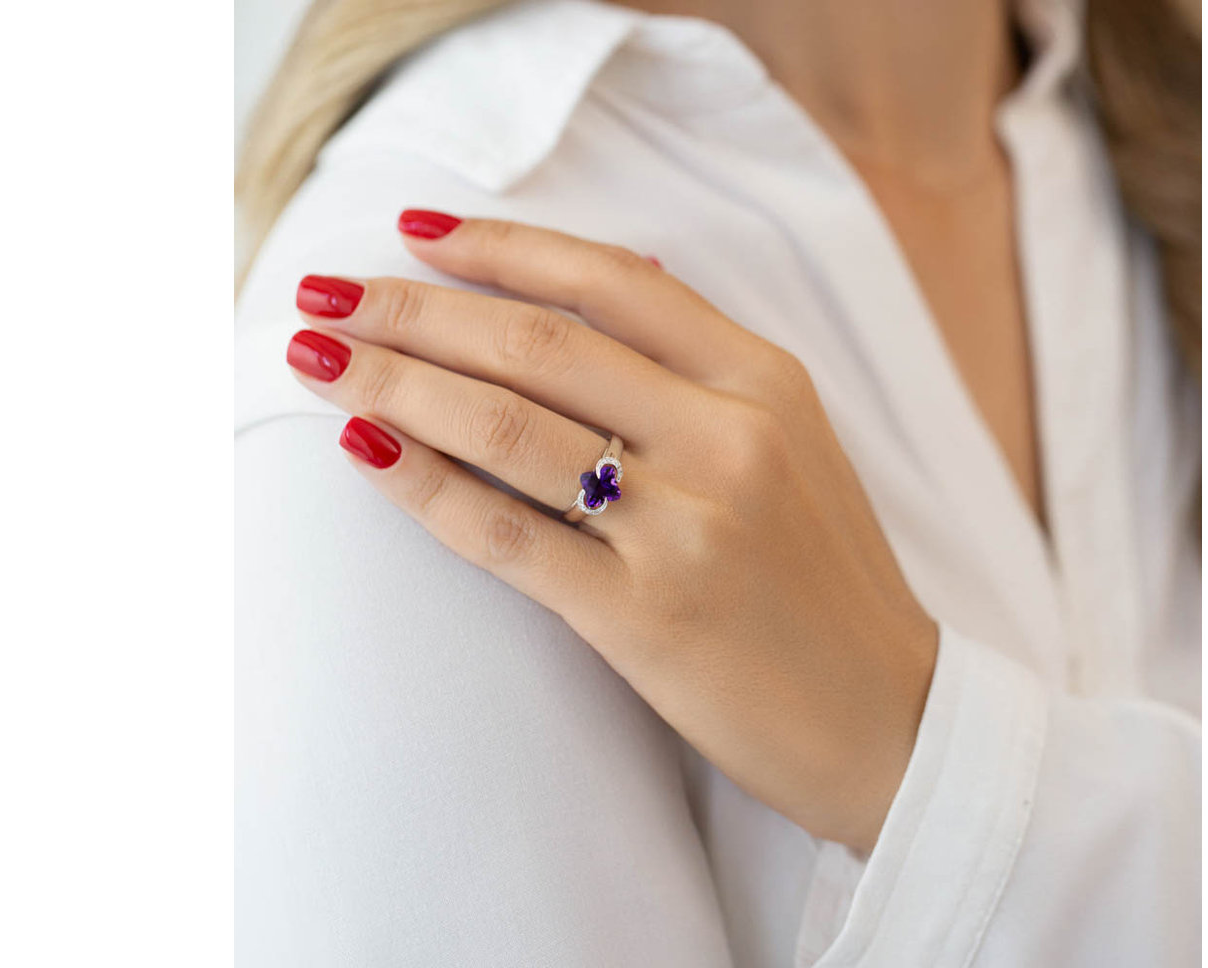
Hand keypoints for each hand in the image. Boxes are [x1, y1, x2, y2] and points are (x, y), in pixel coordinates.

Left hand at [284, 210, 937, 849]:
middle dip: (414, 309)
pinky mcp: (643, 617)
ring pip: (505, 426)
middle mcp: (728, 438)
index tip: (412, 233)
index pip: (609, 281)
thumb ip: (708, 362)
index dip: (498, 247)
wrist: (889, 723)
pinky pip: (505, 533)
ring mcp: (686, 528)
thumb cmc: (827, 582)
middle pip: (537, 343)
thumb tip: (622, 265)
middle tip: (328, 294)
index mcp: (766, 380)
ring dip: (393, 383)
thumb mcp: (798, 441)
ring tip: (318, 359)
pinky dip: (422, 484)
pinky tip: (364, 448)